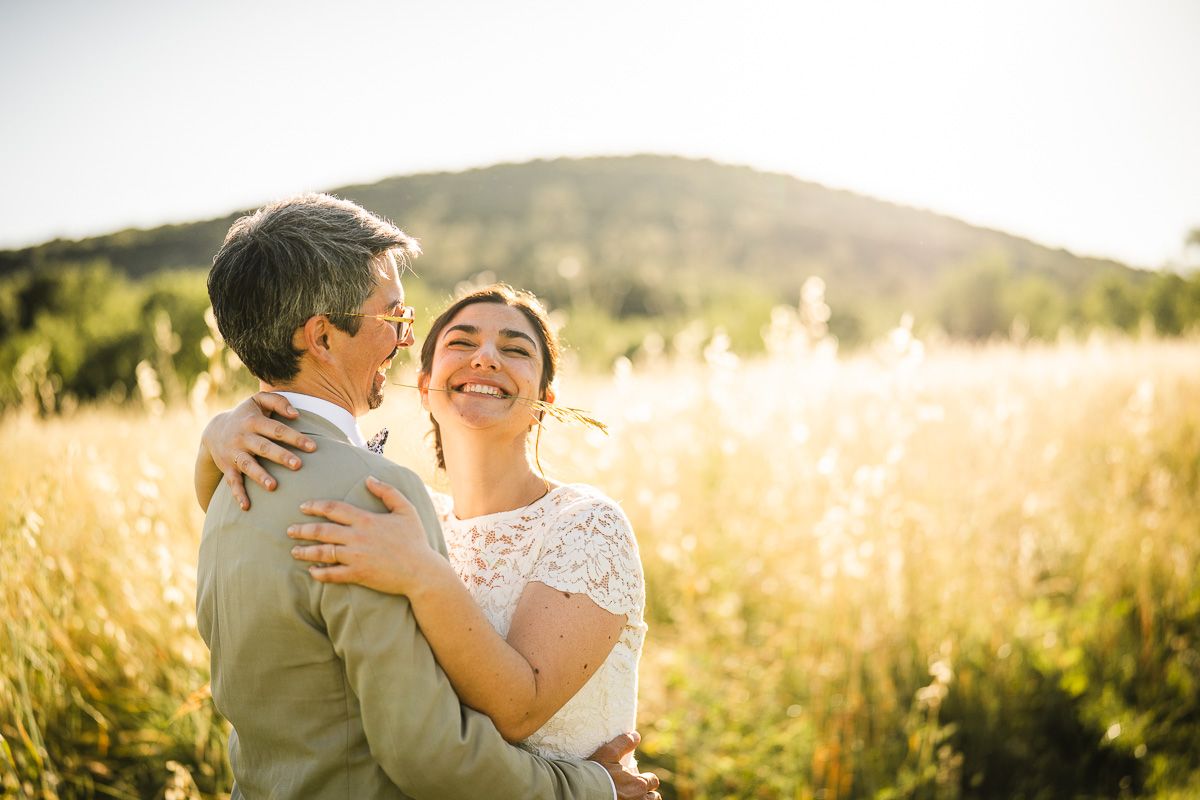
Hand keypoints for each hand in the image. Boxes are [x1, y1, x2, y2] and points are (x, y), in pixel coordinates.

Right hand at [202, 392, 315, 509]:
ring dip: (259, 475)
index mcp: (254, 421)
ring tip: (273, 486)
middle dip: (280, 456)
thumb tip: (296, 414)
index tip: (313, 447)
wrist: (213, 430)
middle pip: (263, 447)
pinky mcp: (227, 467)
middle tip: (298, 465)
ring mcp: (234, 453)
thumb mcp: (258, 401)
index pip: (277, 429)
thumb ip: (278, 402)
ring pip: (247, 464)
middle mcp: (243, 437)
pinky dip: (237, 494)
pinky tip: (246, 507)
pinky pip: (232, 481)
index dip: (295, 437)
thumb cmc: (247, 415)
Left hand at [288, 476, 438, 594]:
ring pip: (323, 553)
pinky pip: (333, 575)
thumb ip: (388, 492)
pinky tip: (312, 571)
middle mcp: (357, 538)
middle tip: (290, 530)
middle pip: (322, 531)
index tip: (303, 507)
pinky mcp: (358, 575)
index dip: (316, 506)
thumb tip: (369, 478)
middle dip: (303, 530)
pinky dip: (320, 573)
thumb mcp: (406, 510)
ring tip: (294, 551)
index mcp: (366, 520)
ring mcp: (356, 558)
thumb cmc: (415, 540)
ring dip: (306, 552)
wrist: (422, 571)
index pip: (334, 509)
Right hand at [588, 731, 660, 799]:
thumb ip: (624, 743)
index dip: (647, 778)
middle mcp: (638, 799)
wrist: (581, 793)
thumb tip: (636, 735)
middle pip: (653, 798)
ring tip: (632, 797)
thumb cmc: (595, 773)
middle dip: (647, 793)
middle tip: (636, 790)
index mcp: (639, 784)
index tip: (638, 777)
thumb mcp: (608, 753)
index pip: (653, 781)